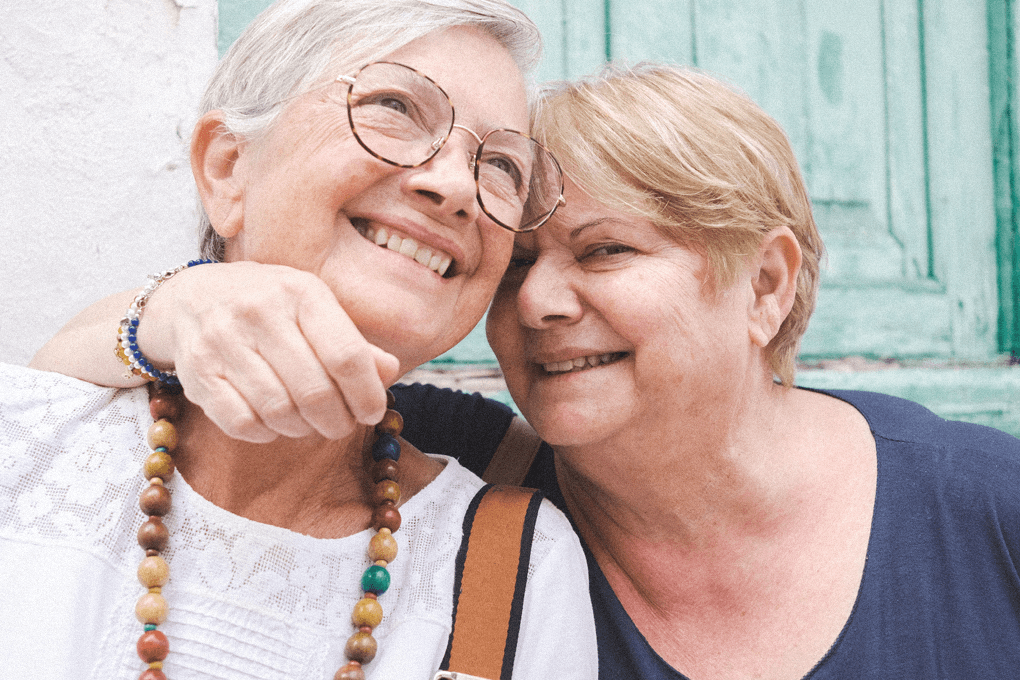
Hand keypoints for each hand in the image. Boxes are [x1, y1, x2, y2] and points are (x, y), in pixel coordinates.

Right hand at [142, 261, 399, 442]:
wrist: (192, 296)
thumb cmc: (271, 306)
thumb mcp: (315, 308)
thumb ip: (353, 342)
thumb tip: (388, 373)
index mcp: (300, 292)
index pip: (346, 355)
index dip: (367, 394)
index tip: (372, 412)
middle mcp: (259, 311)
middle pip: (314, 390)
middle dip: (336, 420)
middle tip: (341, 425)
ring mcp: (222, 341)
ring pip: (279, 411)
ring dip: (303, 429)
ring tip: (309, 423)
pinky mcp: (196, 372)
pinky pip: (241, 423)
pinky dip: (266, 433)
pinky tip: (275, 423)